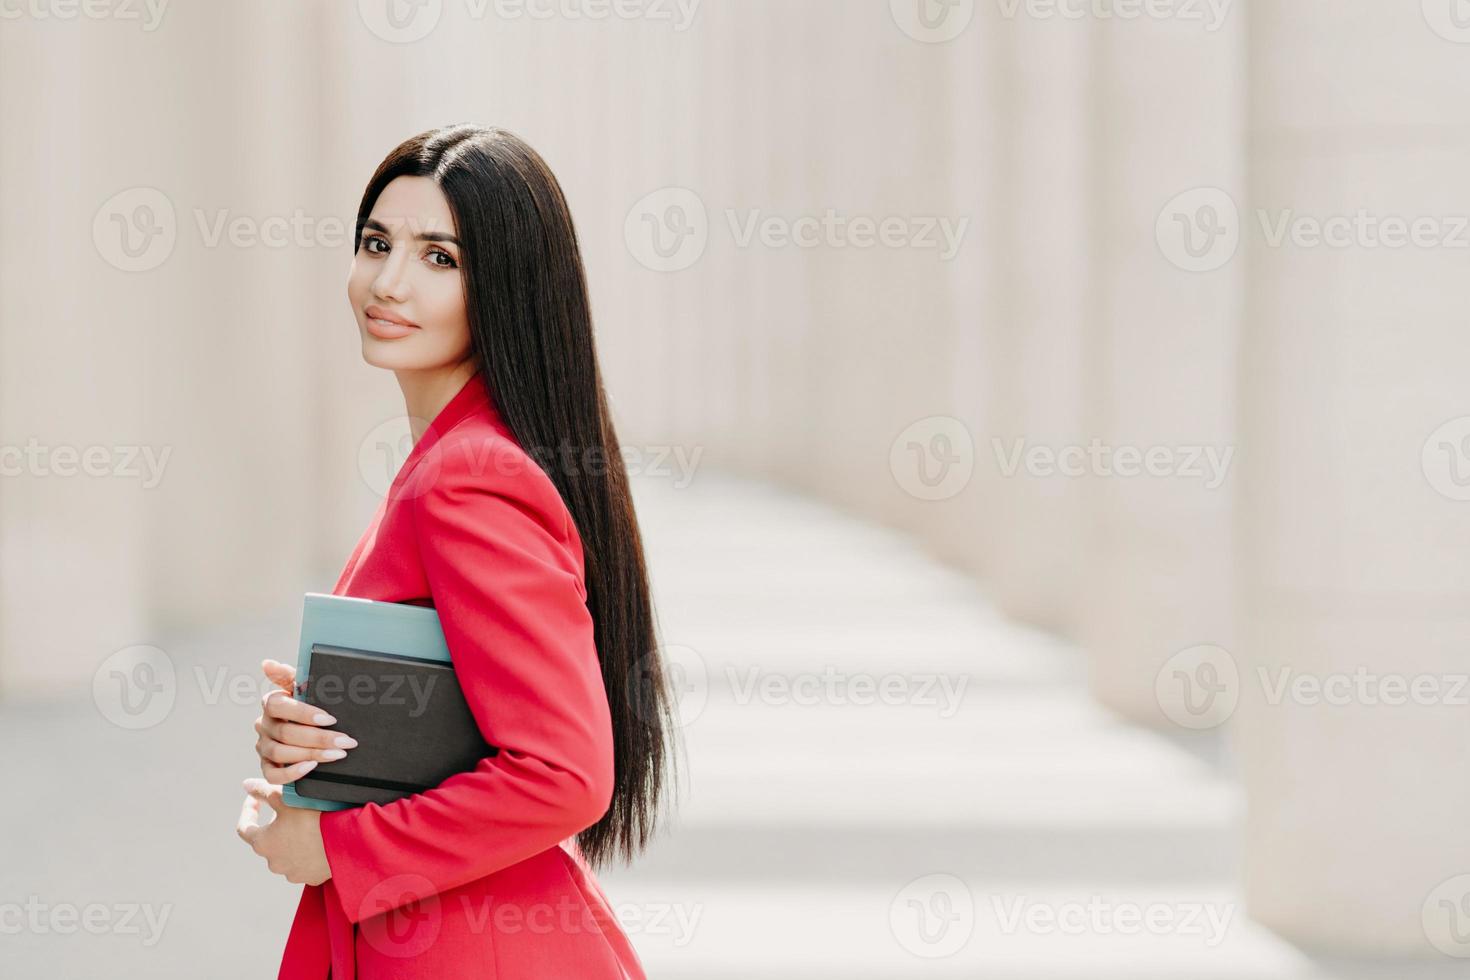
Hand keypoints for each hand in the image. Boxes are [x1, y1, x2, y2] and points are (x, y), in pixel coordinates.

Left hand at [236, 779, 330, 884]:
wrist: (345, 841)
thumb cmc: (313, 818)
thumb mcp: (286, 799)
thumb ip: (263, 791)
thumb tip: (247, 785)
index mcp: (262, 843)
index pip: (244, 828)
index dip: (249, 810)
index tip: (256, 798)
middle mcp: (273, 862)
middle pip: (267, 841)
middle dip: (275, 825)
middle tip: (289, 808)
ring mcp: (292, 873)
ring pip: (286, 853)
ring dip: (291, 840)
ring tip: (308, 824)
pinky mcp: (310, 878)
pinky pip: (304, 863)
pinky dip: (307, 852)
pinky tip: (319, 840)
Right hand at [254, 658, 357, 783]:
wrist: (314, 730)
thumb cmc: (312, 705)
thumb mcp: (307, 688)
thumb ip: (290, 675)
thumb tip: (267, 663)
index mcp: (272, 702)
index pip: (279, 705)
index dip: (303, 713)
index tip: (330, 719)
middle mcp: (264, 723)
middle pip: (285, 732)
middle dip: (319, 738)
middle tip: (346, 741)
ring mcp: (263, 746)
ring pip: (280, 752)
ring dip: (312, 754)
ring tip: (338, 754)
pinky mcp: (266, 765)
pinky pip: (272, 774)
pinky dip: (291, 772)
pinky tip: (311, 767)